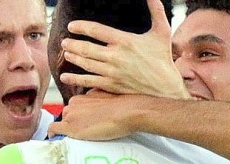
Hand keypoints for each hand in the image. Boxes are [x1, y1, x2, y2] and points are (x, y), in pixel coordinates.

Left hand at [50, 90, 145, 139]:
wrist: (127, 111)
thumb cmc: (123, 106)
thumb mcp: (106, 98)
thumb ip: (97, 101)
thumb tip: (96, 109)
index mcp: (83, 95)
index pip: (75, 108)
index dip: (77, 116)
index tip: (82, 123)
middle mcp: (74, 102)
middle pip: (67, 115)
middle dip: (72, 123)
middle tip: (83, 131)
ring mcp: (71, 114)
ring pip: (62, 122)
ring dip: (66, 129)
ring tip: (77, 137)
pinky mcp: (70, 126)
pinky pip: (53, 129)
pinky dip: (52, 134)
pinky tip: (54, 138)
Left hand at [58, 0, 187, 98]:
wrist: (164, 87)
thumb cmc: (163, 58)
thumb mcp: (162, 31)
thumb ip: (156, 10)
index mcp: (125, 41)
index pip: (97, 31)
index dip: (81, 27)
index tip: (71, 26)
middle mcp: (116, 57)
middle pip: (86, 48)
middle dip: (72, 44)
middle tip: (64, 41)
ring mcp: (112, 73)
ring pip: (85, 64)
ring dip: (72, 58)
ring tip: (65, 53)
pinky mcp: (111, 86)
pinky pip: (88, 81)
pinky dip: (74, 79)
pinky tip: (64, 76)